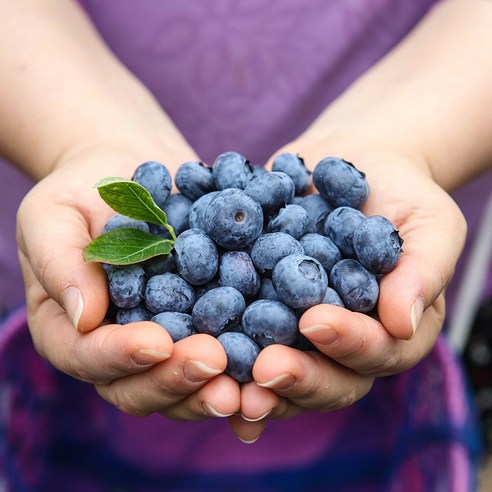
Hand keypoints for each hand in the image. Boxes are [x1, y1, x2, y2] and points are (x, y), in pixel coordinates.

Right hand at [16, 146, 240, 420]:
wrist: (132, 172)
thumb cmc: (83, 192)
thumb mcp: (54, 215)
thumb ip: (62, 263)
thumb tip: (86, 318)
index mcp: (73, 329)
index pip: (87, 356)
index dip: (120, 356)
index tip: (156, 342)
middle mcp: (120, 347)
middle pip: (140, 386)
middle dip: (177, 379)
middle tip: (213, 361)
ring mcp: (166, 340)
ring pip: (185, 382)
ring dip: (216, 386)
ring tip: (250, 381)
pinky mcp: (205, 322)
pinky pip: (224, 349)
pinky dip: (248, 363)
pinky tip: (276, 359)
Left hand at [229, 141, 466, 440]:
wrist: (352, 162)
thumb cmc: (402, 193)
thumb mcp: (430, 223)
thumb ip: (423, 272)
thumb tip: (402, 324)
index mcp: (387, 332)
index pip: (375, 353)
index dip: (348, 345)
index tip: (316, 322)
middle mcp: (339, 342)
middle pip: (322, 377)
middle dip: (294, 375)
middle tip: (264, 368)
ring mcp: (294, 327)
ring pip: (274, 365)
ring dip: (245, 375)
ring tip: (218, 371)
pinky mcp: (256, 303)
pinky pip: (235, 325)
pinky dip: (212, 335)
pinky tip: (184, 339)